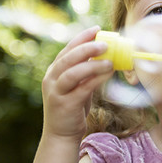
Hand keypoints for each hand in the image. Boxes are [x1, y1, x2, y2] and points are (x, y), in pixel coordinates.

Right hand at [41, 25, 113, 141]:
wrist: (61, 134)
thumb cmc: (73, 106)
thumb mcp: (78, 85)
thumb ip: (86, 70)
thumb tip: (106, 54)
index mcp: (54, 70)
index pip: (67, 49)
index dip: (82, 38)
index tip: (97, 29)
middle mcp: (52, 79)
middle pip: (68, 58)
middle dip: (86, 48)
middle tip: (104, 43)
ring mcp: (56, 92)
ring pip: (72, 73)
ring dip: (92, 64)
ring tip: (109, 61)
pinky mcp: (65, 104)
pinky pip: (82, 89)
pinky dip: (96, 79)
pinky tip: (108, 73)